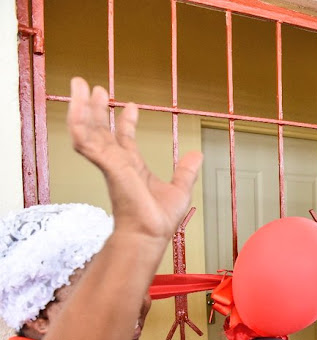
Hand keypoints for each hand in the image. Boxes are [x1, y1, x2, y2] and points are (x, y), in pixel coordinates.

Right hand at [67, 77, 201, 240]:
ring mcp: (110, 163)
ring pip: (89, 130)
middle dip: (97, 108)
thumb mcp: (180, 189)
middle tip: (95, 86)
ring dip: (82, 107)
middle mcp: (118, 163)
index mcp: (133, 167)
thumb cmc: (159, 220)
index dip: (126, 121)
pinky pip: (86, 142)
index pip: (124, 139)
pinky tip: (76, 107)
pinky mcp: (107, 166)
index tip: (130, 104)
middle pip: (102, 129)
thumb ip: (186, 171)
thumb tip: (197, 155)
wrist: (150, 234)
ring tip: (80, 84)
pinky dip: (79, 124)